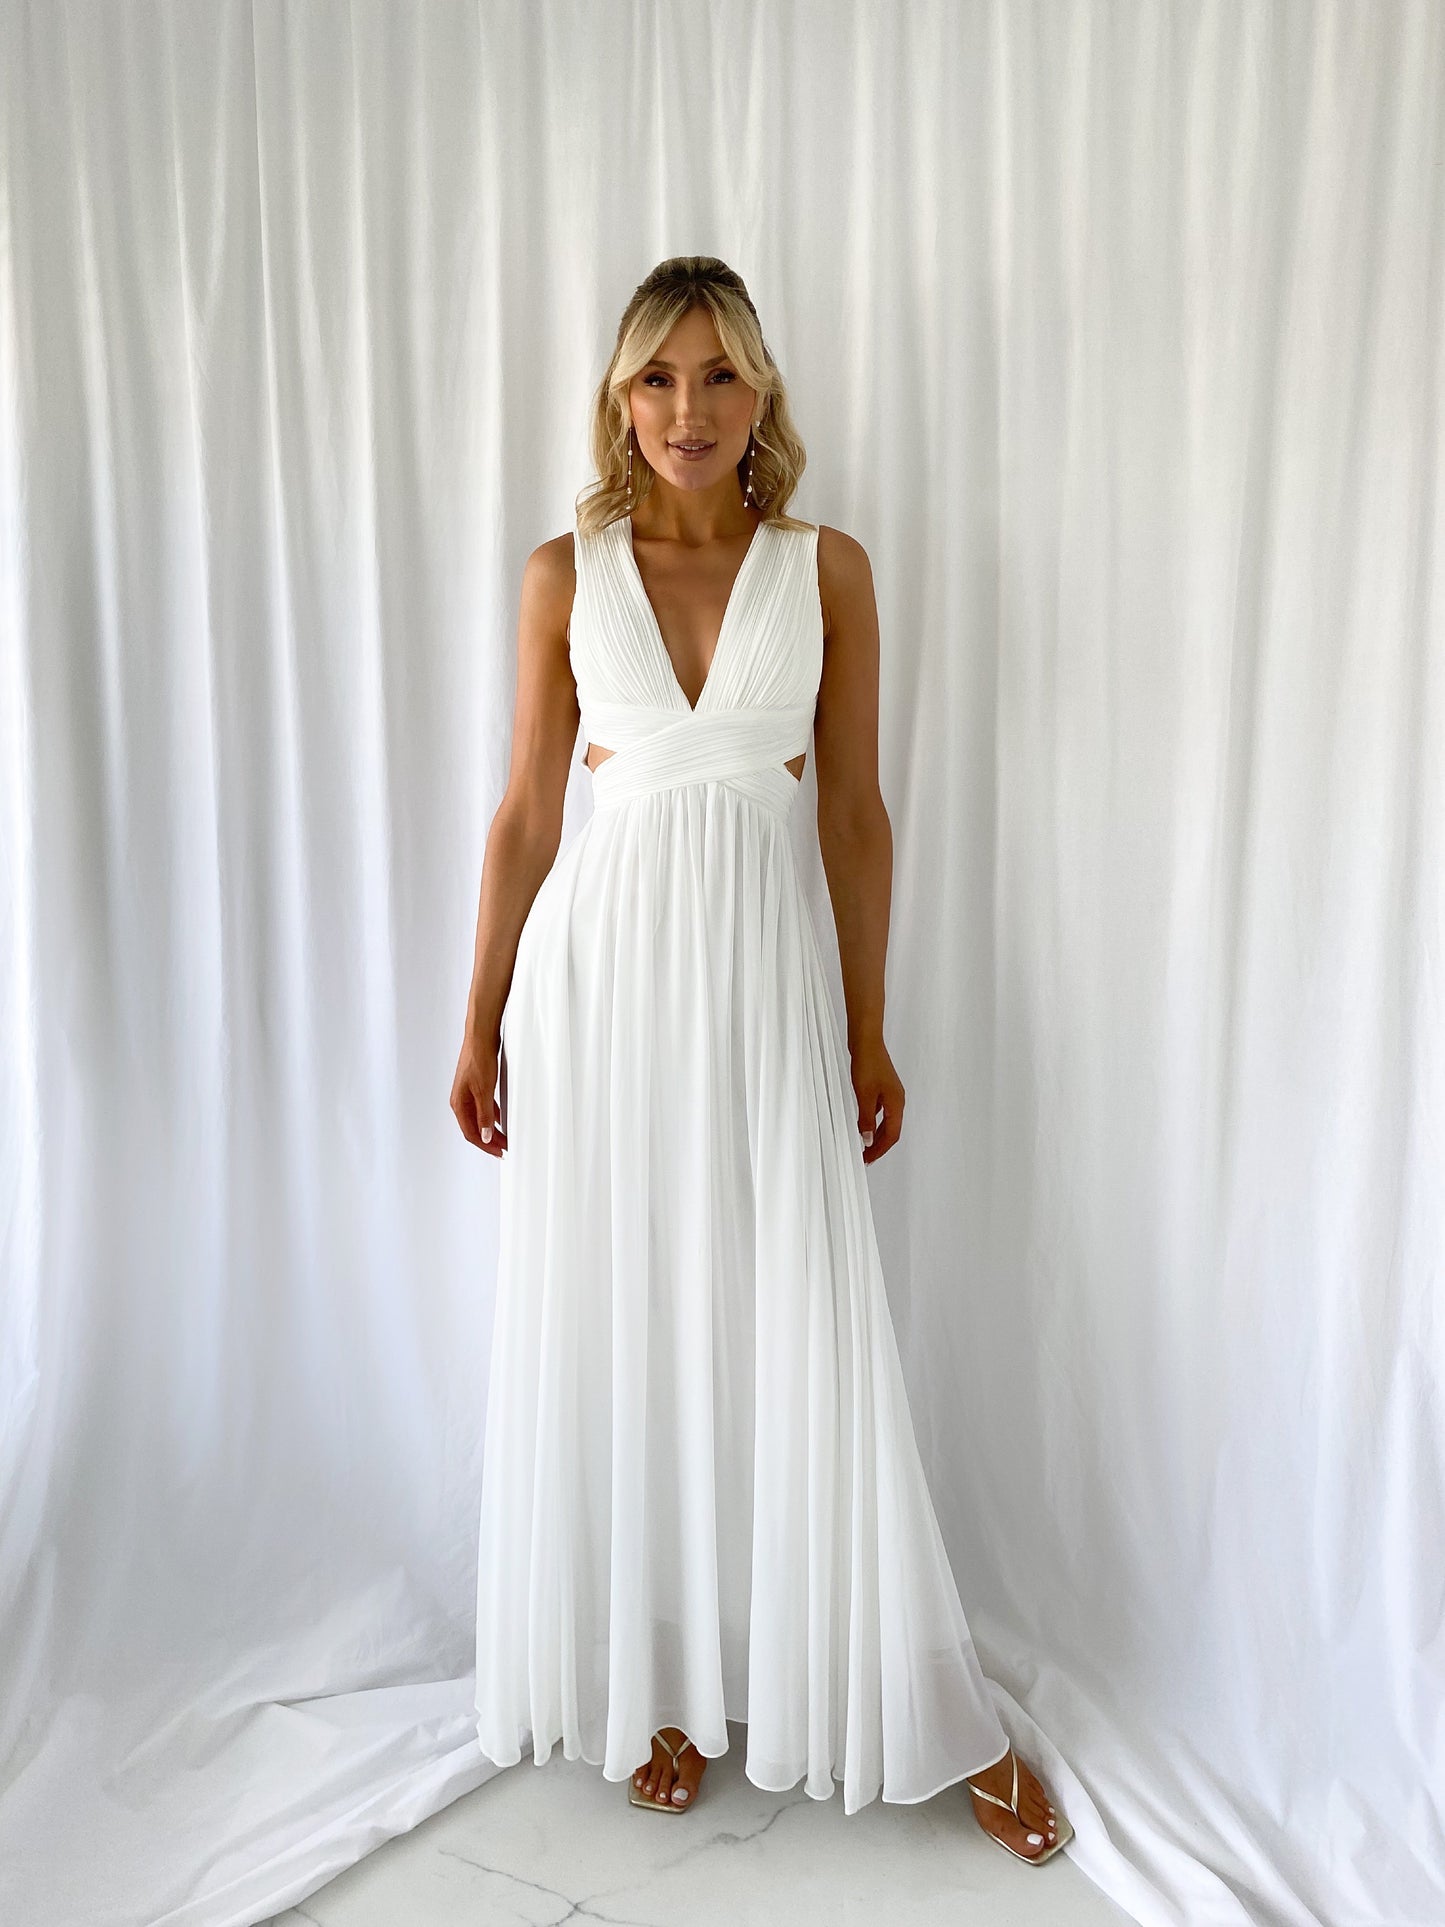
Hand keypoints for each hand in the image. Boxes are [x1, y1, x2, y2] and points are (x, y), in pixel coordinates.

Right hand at [451, 1025, 507, 1156]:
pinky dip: (492, 1117)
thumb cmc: (478, 1059)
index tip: (499, 1152)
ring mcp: (468, 1093)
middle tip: (504, 1149)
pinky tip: (500, 1120)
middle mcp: (461, 1100)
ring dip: (492, 1130)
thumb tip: (486, 1136)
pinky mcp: (476, 1086)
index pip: (471, 1133)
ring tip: (504, 1138)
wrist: (480, 1036)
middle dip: (489, 1140)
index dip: (485, 1145)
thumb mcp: (484, 1091)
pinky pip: (483, 1108)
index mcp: (458, 1104)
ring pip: (480, 1118)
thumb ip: (484, 1115)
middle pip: (475, 1128)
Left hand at [848, 1034, 903, 1162]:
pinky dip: (873, 1121)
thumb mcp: (864, 1095)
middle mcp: (897, 1100)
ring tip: (864, 1145)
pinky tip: (863, 1123)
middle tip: (865, 1157)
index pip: (892, 1135)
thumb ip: (866, 1119)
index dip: (880, 1150)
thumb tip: (868, 1141)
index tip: (867, 1159)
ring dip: (876, 1134)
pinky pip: (881, 1111)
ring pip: (887, 1121)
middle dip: (879, 1145)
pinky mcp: (883, 1087)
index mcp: (896, 1103)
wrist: (867, 1039)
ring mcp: (890, 1093)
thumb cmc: (867, 1064)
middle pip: (892, 1130)